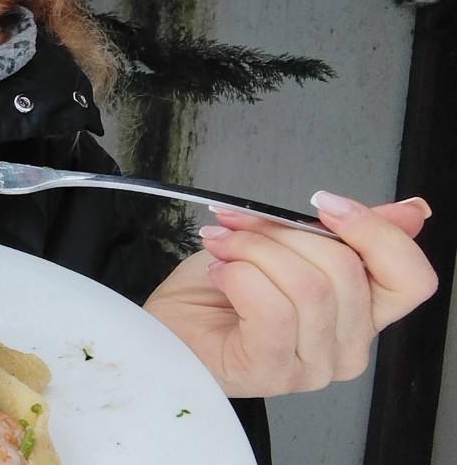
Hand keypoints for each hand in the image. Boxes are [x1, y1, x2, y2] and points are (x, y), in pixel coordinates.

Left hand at [143, 193, 436, 397]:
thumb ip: (344, 233)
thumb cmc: (217, 290)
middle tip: (239, 223)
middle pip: (347, 270)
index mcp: (362, 313)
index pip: (410, 279)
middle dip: (282, 231)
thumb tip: (412, 211)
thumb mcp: (283, 244)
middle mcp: (347, 347)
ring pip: (308, 287)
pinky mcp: (273, 372)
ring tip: (222, 247)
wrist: (164, 326)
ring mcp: (313, 367)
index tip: (325, 204)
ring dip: (252, 250)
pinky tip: (220, 275)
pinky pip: (273, 311)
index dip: (376, 232)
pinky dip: (239, 277)